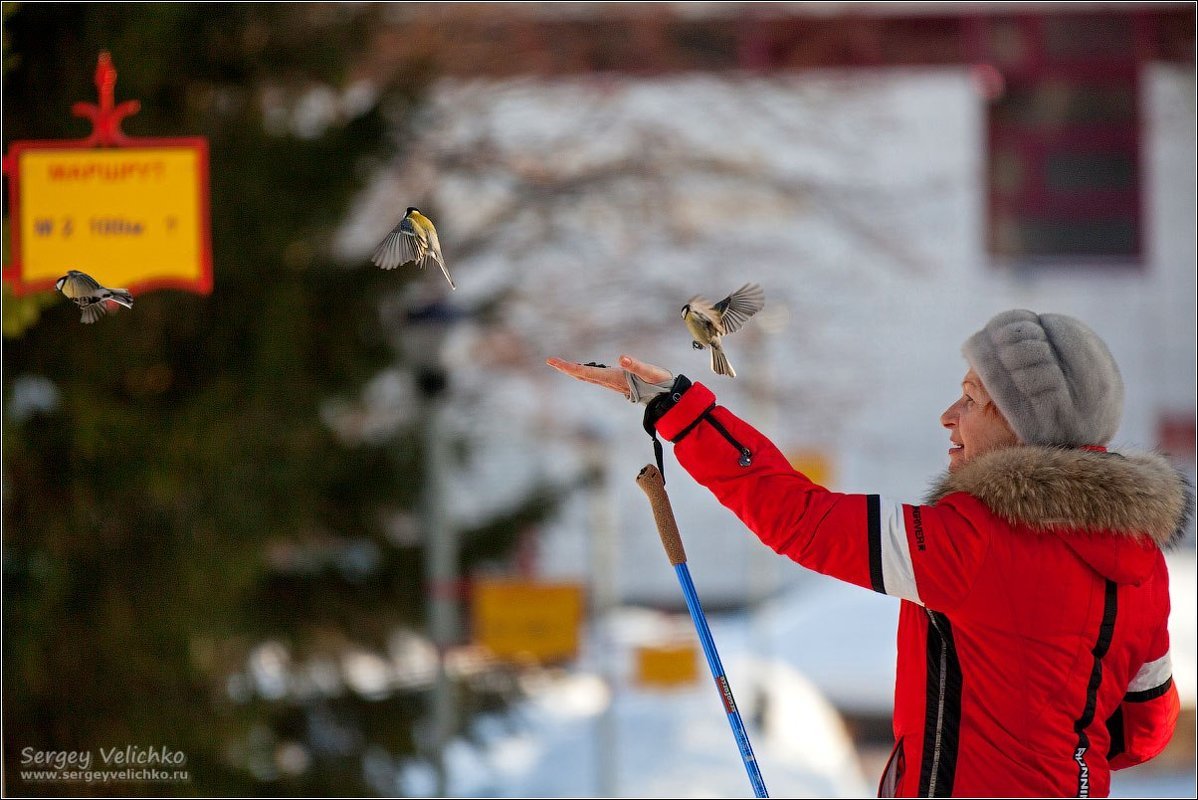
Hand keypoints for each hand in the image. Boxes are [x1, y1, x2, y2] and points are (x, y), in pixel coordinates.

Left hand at [545, 355, 672, 398]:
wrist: (667, 396)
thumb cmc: (659, 382)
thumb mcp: (649, 371)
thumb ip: (635, 365)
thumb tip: (621, 358)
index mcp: (612, 378)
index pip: (585, 372)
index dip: (568, 367)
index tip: (554, 361)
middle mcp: (609, 381)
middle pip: (582, 375)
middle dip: (566, 368)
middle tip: (550, 360)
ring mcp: (611, 383)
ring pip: (587, 377)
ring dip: (573, 370)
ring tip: (560, 363)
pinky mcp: (616, 381)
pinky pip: (594, 376)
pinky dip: (583, 371)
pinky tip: (581, 368)